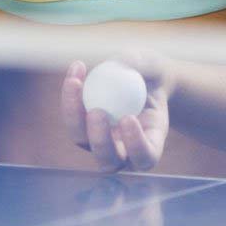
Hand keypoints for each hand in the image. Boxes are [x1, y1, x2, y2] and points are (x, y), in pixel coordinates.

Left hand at [61, 52, 170, 172]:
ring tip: (75, 81)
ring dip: (74, 115)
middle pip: (108, 161)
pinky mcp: (83, 127)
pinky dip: (71, 93)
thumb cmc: (153, 73)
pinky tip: (78, 67)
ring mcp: (101, 141)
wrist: (140, 76)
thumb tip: (120, 64)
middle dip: (99, 140)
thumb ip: (141, 65)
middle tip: (97, 112)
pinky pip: (72, 116)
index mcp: (151, 142)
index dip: (136, 145)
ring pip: (82, 140)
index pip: (145, 157)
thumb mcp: (154, 65)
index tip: (128, 118)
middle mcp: (124, 150)